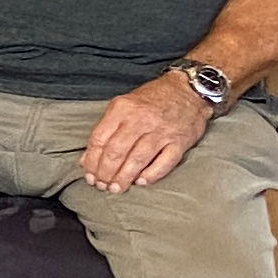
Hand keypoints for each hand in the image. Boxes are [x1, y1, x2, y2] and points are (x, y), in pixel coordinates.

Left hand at [79, 70, 214, 189]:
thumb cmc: (153, 99)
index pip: (100, 139)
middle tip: (102, 185)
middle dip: (105, 173)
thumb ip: (106, 129)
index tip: (89, 174)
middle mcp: (141, 120)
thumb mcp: (124, 105)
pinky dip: (151, 175)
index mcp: (122, 109)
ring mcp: (162, 132)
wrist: (188, 90)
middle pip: (116, 152)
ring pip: (137, 160)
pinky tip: (141, 182)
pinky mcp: (180, 142)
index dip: (91, 161)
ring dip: (124, 178)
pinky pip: (164, 163)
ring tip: (116, 188)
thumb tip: (88, 158)